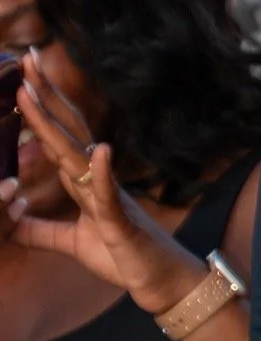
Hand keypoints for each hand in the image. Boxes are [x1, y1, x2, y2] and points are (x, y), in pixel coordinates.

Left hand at [8, 51, 206, 312]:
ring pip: (77, 154)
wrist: (164, 282)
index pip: (59, 138)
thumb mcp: (72, 244)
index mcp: (86, 183)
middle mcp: (98, 182)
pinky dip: (102, 173)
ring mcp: (111, 198)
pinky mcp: (121, 223)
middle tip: (27, 58)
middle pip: (68, 131)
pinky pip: (109, 195)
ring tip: (35, 92)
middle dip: (46, 96)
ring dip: (55, 124)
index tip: (24, 77)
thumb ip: (40, 231)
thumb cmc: (125, 258)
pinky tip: (99, 151)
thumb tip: (8, 221)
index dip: (41, 108)